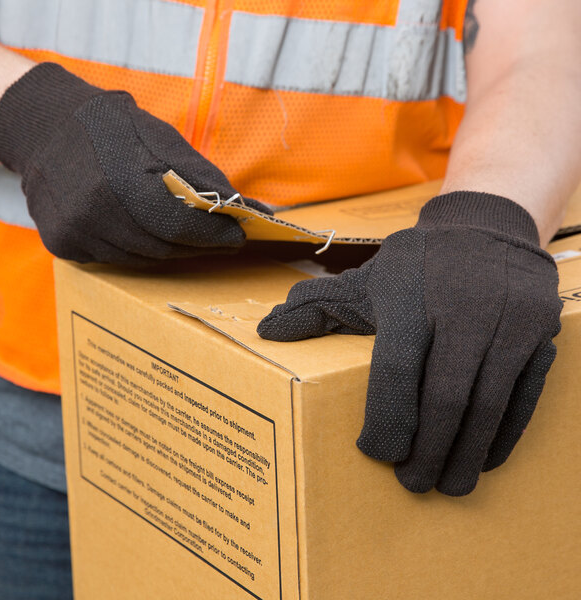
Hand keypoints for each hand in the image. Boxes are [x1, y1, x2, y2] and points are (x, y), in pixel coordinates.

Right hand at [0, 62, 268, 264]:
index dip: (213, 235)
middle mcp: (93, 208)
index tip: (237, 236)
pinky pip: (115, 260)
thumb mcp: (161, 137)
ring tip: (188, 237)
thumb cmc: (111, 128)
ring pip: (141, 259)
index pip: (179, 224)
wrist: (43, 127)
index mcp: (120, 175)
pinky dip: (140, 251)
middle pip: (163, 247)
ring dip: (171, 251)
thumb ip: (203, 176)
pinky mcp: (62, 243)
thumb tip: (250, 209)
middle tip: (220, 239)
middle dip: (198, 246)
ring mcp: (74, 230)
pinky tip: (148, 234)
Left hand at [258, 192, 561, 495]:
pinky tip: (484, 457)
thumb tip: (266, 330)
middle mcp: (463, 310)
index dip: (385, 419)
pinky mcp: (538, 334)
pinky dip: (503, 433)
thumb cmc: (417, 263)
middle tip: (412, 482)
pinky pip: (523, 395)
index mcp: (410, 298)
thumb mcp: (366, 278)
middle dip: (427, 451)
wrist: (487, 228)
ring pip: (487, 405)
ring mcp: (507, 322)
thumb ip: (316, 305)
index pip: (396, 370)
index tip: (375, 452)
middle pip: (444, 398)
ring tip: (447, 484)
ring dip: (465, 453)